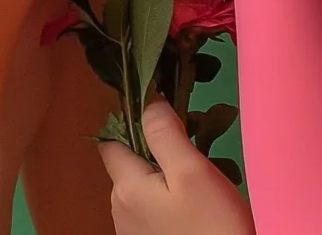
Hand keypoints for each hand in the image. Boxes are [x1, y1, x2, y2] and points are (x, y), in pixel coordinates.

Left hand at [99, 100, 254, 234]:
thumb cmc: (211, 227)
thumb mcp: (192, 171)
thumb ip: (164, 133)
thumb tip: (148, 99)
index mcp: (124, 187)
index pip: (110, 141)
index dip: (131, 123)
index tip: (163, 118)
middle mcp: (120, 210)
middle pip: (129, 164)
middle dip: (156, 152)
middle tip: (192, 149)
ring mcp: (133, 232)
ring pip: (143, 188)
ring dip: (165, 177)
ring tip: (201, 179)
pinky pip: (153, 211)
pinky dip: (170, 201)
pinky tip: (197, 207)